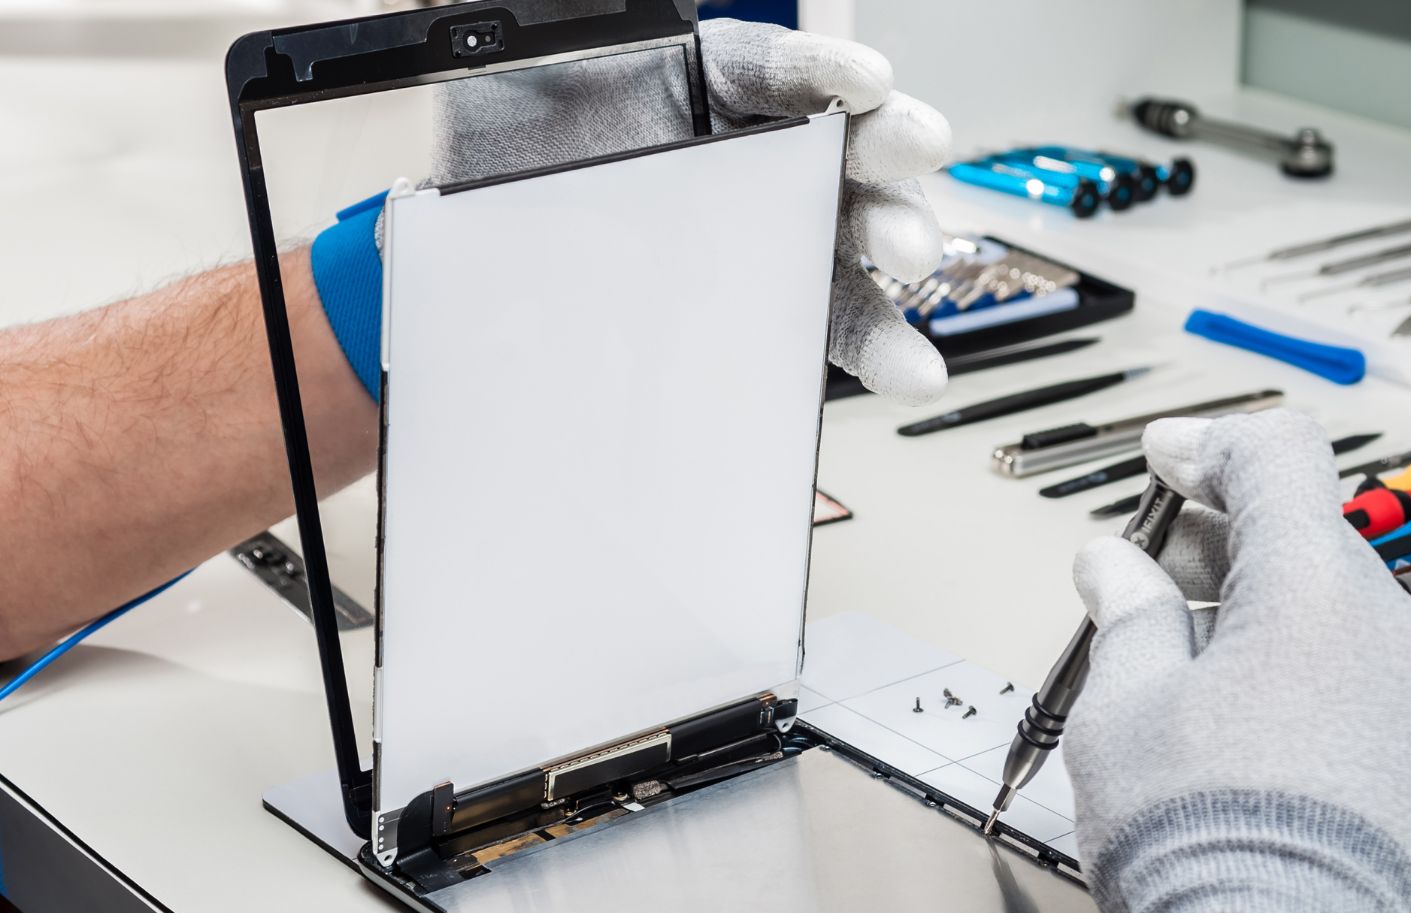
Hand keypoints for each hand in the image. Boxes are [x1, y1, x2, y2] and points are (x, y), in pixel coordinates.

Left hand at [431, 19, 952, 402]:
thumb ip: (573, 58)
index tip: (863, 79)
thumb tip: (566, 28)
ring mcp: (771, 235)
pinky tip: (911, 367)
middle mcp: (755, 157)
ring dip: (894, 245)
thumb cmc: (514, 169)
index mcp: (702, 87)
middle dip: (881, 157)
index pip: (768, 70)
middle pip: (836, 150)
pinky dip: (876, 348)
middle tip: (904, 157)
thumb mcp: (536, 95)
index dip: (821, 70)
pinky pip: (828, 324)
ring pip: (849, 240)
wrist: (484, 261)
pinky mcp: (770, 307)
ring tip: (912, 262)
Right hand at [1063, 409, 1410, 912]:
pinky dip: (1305, 663)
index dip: (1210, 444)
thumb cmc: (1210, 841)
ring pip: (1336, 606)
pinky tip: (1245, 712)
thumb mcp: (1126, 706)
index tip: (1169, 460)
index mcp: (1315, 587)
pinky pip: (1364, 671)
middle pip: (1306, 533)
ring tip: (1186, 656)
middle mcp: (1389, 628)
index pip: (1278, 456)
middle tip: (1146, 571)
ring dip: (1262, 606)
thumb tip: (1117, 570)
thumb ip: (1128, 613)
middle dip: (1220, 538)